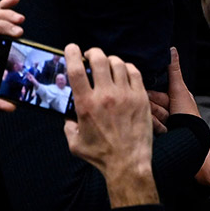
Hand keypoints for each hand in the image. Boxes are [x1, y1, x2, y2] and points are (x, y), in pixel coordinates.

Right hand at [64, 45, 157, 206]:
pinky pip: (135, 72)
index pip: (76, 70)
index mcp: (86, 104)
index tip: (72, 48)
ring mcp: (126, 95)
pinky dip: (127, 68)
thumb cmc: (101, 155)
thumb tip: (68, 115)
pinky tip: (124, 71)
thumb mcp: (74, 142)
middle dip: (93, 52)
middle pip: (99, 60)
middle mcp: (106, 96)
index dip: (73, 53)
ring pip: (118, 63)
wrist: (128, 162)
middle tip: (91, 55)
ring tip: (108, 64)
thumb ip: (68, 125)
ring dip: (110, 60)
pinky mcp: (141, 97)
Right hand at [146, 47, 200, 131]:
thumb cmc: (188, 114)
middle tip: (166, 113)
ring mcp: (157, 120)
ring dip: (157, 119)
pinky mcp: (152, 132)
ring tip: (167, 123)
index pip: (151, 92)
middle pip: (148, 103)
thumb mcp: (179, 90)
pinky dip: (156, 127)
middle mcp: (161, 108)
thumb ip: (173, 70)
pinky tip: (164, 130)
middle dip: (156, 109)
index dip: (154, 96)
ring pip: (146, 114)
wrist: (189, 138)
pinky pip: (146, 125)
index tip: (156, 98)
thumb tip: (172, 49)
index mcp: (167, 96)